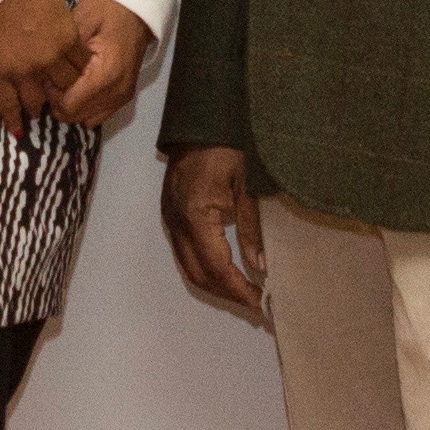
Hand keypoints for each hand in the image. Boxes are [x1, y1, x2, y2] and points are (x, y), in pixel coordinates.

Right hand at [0, 0, 83, 128]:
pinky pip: (7, 104)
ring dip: (39, 108)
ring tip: (39, 113)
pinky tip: (18, 132)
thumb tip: (62, 37)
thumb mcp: (55, 2)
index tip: (75, 77)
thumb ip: (62, 26)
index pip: (82, 67)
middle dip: (63, 92)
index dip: (80, 73)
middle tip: (60, 97)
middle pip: (64, 88)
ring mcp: (22, 70)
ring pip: (37, 101)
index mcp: (66, 39)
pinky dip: (13, 120)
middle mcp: (48, 60)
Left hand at [52, 0, 156, 129]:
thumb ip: (63, 52)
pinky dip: (84, 107)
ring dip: (71, 105)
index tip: (48, 74)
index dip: (52, 94)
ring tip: (66, 82)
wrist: (135, 9)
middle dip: (59, 101)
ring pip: (85, 119)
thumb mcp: (80, 22)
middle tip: (54, 78)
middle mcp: (117, 92)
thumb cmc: (105, 9)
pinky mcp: (123, 97)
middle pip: (75, 116)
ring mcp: (122, 97)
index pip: (69, 105)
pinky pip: (97, 116)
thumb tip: (44, 75)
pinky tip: (78, 88)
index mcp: (106, 74)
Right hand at [161, 145, 268, 316]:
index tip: (259, 303)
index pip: (217, 267)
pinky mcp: (169, 218)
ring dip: (213, 286)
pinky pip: (183, 255)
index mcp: (196, 218)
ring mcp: (169, 222)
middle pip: (199, 275)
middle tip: (254, 304)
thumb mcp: (246, 189)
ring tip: (241, 293)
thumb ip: (251, 230)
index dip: (238, 289)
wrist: (197, 125)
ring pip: (188, 269)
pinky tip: (222, 273)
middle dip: (226, 294)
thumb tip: (259, 267)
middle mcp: (177, 226)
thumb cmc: (226, 151)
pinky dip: (202, 270)